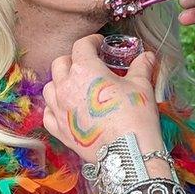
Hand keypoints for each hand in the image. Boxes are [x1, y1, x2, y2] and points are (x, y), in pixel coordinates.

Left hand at [42, 35, 165, 163]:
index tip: (100, 43)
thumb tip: (146, 56)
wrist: (128, 153)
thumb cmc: (135, 115)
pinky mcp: (59, 130)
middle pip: (60, 63)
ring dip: (60, 81)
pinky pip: (48, 113)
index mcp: (85, 70)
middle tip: (89, 63)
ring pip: (49, 87)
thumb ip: (141, 66)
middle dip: (73, 59)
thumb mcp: (141, 85)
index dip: (91, 41)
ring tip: (76, 85)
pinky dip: (54, 107)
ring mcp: (59, 110)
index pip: (81, 45)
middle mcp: (66, 87)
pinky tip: (67, 107)